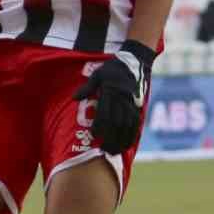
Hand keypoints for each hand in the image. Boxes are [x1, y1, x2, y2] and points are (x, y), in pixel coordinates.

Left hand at [73, 40, 154, 154]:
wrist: (135, 62)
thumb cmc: (112, 69)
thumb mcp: (97, 74)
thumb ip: (87, 88)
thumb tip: (74, 98)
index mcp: (112, 91)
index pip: (105, 112)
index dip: (100, 126)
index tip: (94, 136)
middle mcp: (123, 99)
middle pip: (117, 123)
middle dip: (111, 138)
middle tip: (103, 151)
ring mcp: (133, 104)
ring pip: (128, 126)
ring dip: (121, 141)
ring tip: (114, 152)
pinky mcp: (139, 107)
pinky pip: (136, 124)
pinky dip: (132, 136)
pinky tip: (126, 146)